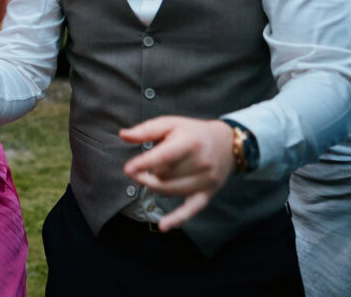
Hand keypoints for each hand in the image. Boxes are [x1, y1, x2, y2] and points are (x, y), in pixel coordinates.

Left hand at [120, 117, 234, 231]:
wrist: (227, 144)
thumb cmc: (192, 132)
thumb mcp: (170, 124)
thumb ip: (146, 130)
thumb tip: (123, 135)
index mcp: (190, 143)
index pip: (166, 156)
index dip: (145, 163)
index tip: (128, 169)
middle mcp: (201, 163)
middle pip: (165, 175)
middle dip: (148, 172)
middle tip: (140, 167)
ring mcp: (205, 181)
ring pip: (171, 191)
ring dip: (155, 186)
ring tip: (149, 177)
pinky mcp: (207, 194)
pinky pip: (191, 210)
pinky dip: (177, 218)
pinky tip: (163, 226)